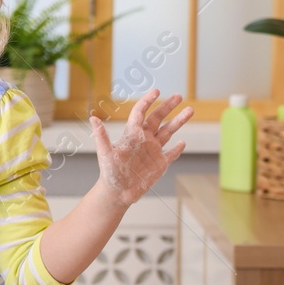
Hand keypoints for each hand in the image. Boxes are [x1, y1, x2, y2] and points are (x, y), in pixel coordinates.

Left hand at [90, 88, 193, 207]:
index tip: (156, 91)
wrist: (117, 193)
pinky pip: (171, 154)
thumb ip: (101, 136)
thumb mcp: (105, 153)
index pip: (141, 113)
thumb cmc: (109, 172)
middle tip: (178, 96)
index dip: (147, 101)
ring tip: (190, 110)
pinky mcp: (160, 164)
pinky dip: (177, 148)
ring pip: (168, 132)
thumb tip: (93, 118)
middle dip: (168, 107)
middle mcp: (144, 140)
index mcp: (132, 134)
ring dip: (178, 121)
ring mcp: (153, 151)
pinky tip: (183, 142)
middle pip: (158, 119)